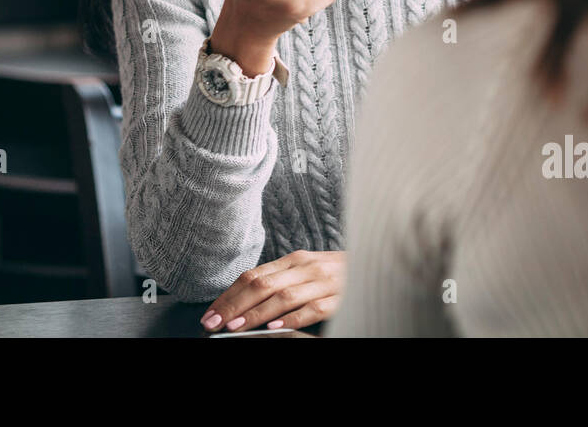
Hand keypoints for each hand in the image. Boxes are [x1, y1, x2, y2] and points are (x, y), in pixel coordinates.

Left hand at [200, 249, 345, 332]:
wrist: (377, 263)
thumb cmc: (335, 274)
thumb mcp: (305, 271)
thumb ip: (280, 281)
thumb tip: (244, 298)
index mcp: (294, 260)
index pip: (253, 276)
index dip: (229, 295)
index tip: (210, 313)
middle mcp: (305, 267)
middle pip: (261, 285)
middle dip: (234, 306)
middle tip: (214, 323)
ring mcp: (322, 281)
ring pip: (282, 297)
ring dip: (256, 314)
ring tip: (236, 327)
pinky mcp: (339, 297)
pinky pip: (313, 308)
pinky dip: (292, 318)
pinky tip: (276, 328)